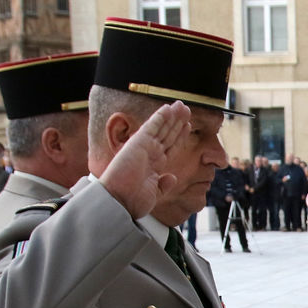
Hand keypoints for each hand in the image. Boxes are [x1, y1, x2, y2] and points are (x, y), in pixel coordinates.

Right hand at [100, 100, 192, 218]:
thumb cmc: (133, 201)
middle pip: (168, 135)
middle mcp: (149, 154)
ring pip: (162, 128)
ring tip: (182, 106)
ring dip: (172, 117)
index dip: (179, 136)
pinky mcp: (138, 143)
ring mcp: (144, 148)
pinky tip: (167, 108)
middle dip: (178, 122)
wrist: (120, 201)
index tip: (188, 126)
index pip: (170, 147)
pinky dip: (160, 117)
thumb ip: (163, 185)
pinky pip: (151, 126)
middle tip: (187, 110)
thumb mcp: (154, 193)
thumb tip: (172, 178)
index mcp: (154, 166)